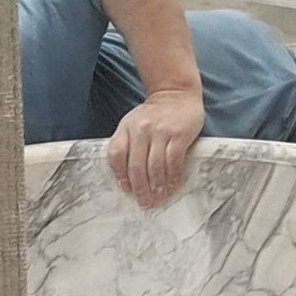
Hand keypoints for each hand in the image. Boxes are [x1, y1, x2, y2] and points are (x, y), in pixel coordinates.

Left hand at [108, 88, 204, 208]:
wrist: (176, 93)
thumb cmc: (153, 116)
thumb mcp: (133, 125)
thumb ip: (127, 147)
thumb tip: (126, 181)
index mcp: (126, 128)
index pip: (116, 155)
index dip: (120, 175)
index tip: (126, 189)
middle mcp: (141, 129)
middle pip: (136, 166)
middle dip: (140, 189)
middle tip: (144, 203)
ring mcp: (161, 131)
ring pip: (155, 167)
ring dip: (156, 187)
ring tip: (158, 199)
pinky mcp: (179, 134)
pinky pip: (173, 162)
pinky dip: (172, 178)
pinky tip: (171, 187)